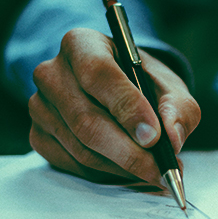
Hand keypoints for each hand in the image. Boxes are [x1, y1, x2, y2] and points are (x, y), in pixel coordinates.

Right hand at [28, 28, 199, 183]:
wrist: (120, 91)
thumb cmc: (144, 85)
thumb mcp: (170, 87)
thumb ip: (178, 108)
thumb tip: (172, 137)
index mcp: (82, 44)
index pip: (99, 74)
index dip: (127, 108)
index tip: (154, 137)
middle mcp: (52, 73)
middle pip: (86, 120)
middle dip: (129, 152)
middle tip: (161, 169)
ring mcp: (40, 106)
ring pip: (81, 148)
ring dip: (122, 167)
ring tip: (153, 171)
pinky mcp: (39, 136)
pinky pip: (73, 165)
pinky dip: (106, 174)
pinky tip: (129, 170)